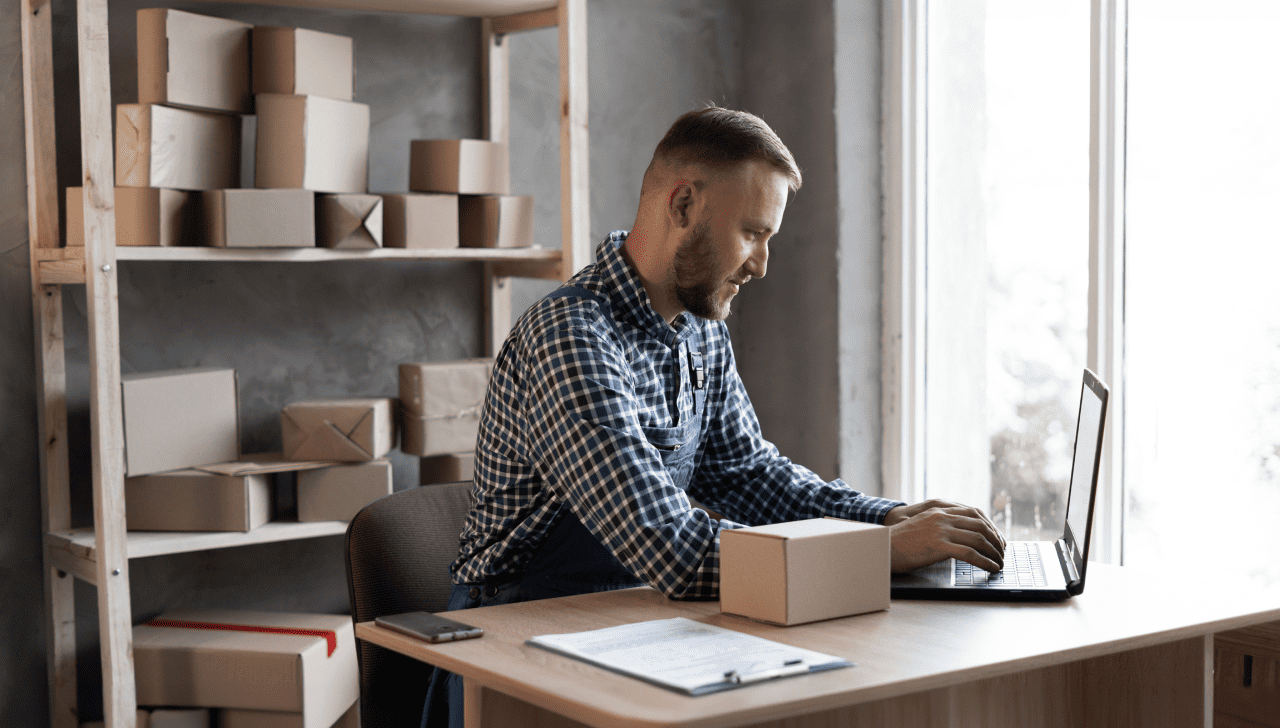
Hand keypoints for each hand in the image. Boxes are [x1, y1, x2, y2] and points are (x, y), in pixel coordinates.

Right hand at [883, 499, 1005, 573]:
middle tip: (1003, 553)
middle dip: (996, 540)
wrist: (881, 548)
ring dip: (994, 553)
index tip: (998, 539)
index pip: (975, 513)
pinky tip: (991, 569)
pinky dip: (985, 562)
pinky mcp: (939, 545)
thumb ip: (940, 526)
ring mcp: (941, 529)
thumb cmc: (900, 543)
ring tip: (1000, 563)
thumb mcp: (922, 526)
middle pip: (981, 525)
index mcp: (938, 509)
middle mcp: (942, 516)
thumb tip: (963, 539)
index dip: (991, 526)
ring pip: (979, 539)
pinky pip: (971, 553)